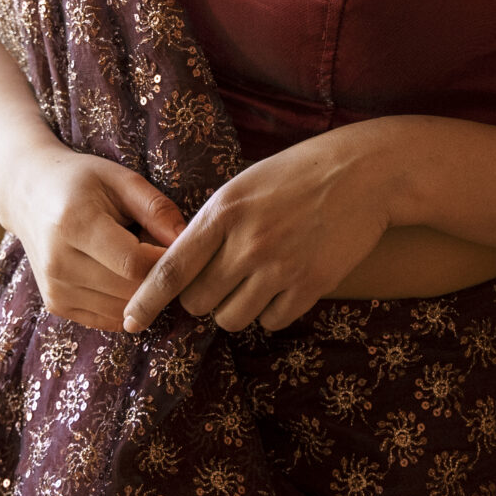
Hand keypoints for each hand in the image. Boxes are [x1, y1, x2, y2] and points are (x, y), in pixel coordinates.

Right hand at [0, 142, 187, 333]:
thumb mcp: (120, 179)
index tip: (177, 246)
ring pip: (122, 310)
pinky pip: (109, 319)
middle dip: (156, 277)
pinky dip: (125, 303)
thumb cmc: (80, 182)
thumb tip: (188, 242)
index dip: (165, 260)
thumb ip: (157, 208)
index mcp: (74, 224)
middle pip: (130, 291)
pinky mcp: (56, 305)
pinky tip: (120, 275)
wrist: (28, 194)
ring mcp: (54, 289)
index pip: (134, 264)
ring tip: (136, 260)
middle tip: (159, 252)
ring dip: (141, 292)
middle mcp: (58, 262)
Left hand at [122, 124, 401, 334]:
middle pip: (199, 303)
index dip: (146, 302)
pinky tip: (283, 285)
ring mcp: (280, 267)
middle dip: (202, 300)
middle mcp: (247, 243)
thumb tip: (181, 269)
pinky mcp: (311, 285)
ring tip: (252, 283)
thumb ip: (212, 224)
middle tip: (219, 281)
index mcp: (223, 212)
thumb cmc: (296, 174)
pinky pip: (272, 322)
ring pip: (232, 319)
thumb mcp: (243, 186)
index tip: (131, 322)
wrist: (364, 173)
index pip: (171, 270)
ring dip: (235, 309)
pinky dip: (271, 312)